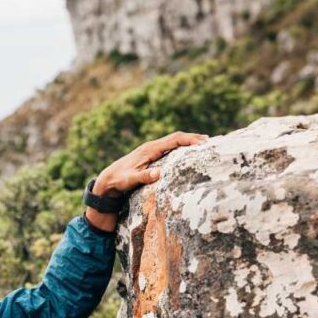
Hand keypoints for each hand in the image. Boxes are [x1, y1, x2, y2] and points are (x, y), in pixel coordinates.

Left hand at [93, 130, 210, 195]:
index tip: (202, 143)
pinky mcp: (150, 155)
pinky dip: (181, 146)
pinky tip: (188, 151)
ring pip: (173, 141)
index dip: (189, 140)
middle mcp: (151, 146)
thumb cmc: (119, 180)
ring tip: (204, 144)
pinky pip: (169, 147)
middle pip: (176, 138)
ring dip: (188, 141)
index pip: (173, 140)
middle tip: (209, 141)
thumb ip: (143, 177)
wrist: (107, 179)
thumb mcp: (130, 180)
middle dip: (192, 138)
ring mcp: (151, 150)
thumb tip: (158, 173)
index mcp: (149, 149)